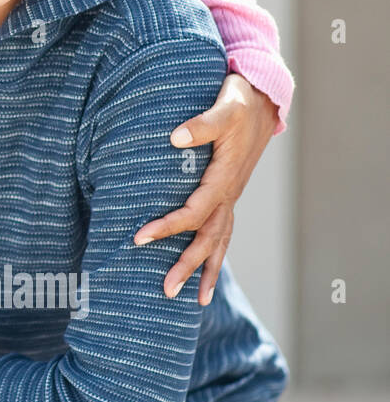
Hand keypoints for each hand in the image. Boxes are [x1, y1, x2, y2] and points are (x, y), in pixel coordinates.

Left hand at [133, 73, 278, 304]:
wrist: (262, 100)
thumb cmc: (239, 102)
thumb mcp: (224, 107)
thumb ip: (203, 123)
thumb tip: (176, 136)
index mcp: (225, 178)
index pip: (193, 211)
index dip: (167, 227)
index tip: (139, 239)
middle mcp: (229, 194)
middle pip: (208, 238)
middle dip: (187, 266)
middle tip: (165, 291)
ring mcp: (231, 197)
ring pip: (219, 241)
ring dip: (206, 270)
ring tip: (196, 301)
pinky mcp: (228, 195)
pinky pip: (222, 231)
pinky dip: (215, 254)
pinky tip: (206, 272)